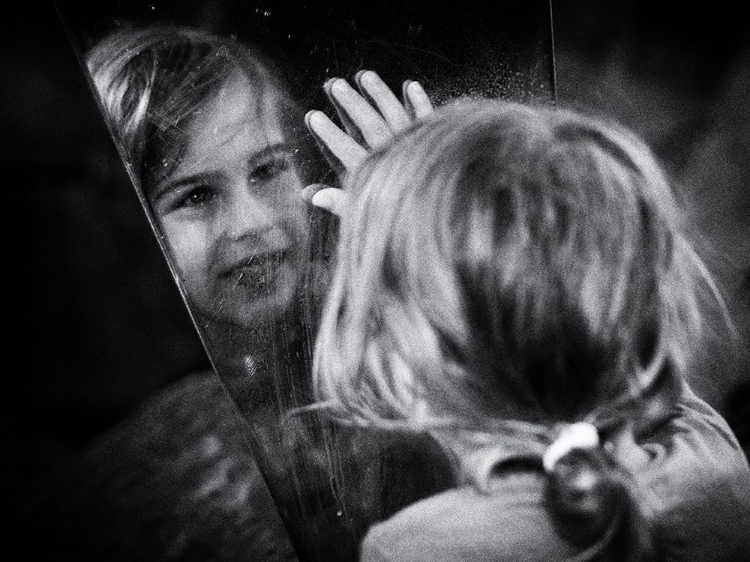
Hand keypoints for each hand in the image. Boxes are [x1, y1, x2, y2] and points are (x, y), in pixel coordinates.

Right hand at [303, 70, 432, 216]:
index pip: (345, 150)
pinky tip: (410, 84)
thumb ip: (338, 203)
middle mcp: (395, 156)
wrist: (446, 220)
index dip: (328, 133)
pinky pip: (427, 118)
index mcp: (374, 175)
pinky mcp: (438, 143)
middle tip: (334, 84)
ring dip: (380, 93)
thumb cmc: (400, 223)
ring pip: (396, 114)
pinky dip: (420, 101)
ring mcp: (416, 146)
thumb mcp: (364, 217)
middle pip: (370, 124)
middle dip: (351, 103)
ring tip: (364, 75)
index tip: (312, 115)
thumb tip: (307, 194)